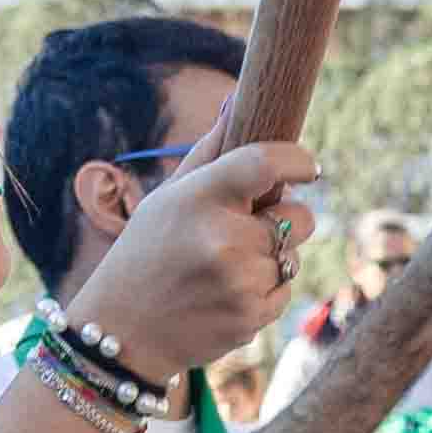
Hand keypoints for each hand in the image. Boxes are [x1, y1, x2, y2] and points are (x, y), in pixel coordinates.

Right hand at [66, 139, 317, 382]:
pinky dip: (264, 291)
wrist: (122, 331)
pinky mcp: (251, 317)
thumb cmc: (146, 253)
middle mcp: (223, 237)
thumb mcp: (167, 197)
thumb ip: (209, 153)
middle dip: (287, 219)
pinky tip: (225, 294)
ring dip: (271, 259)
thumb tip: (238, 101)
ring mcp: (240, 281)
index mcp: (200, 197)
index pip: (266, 163)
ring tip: (223, 268)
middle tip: (251, 227)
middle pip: (301, 217)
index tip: (309, 166)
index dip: (298, 160)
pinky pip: (284, 292)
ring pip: (293, 258)